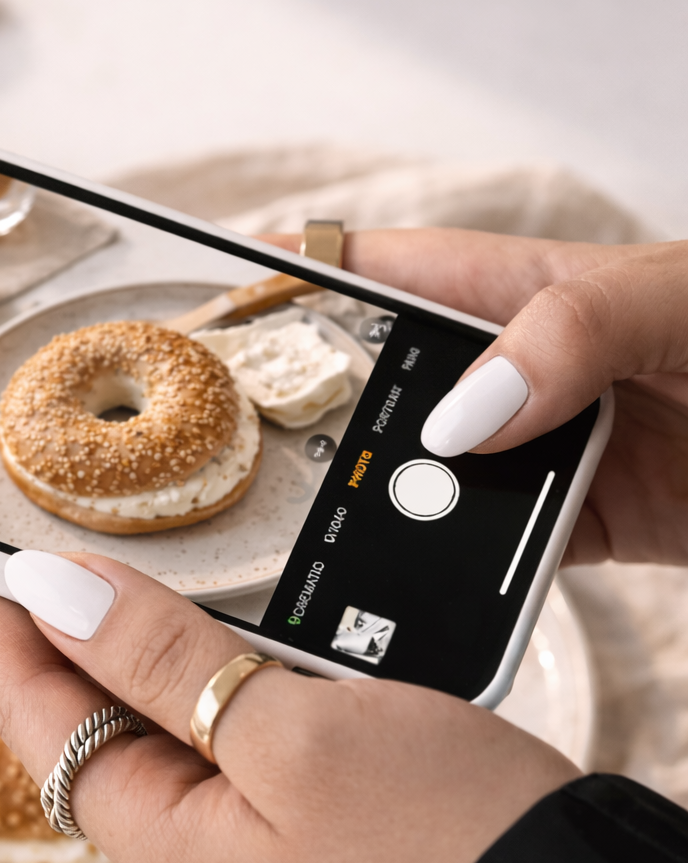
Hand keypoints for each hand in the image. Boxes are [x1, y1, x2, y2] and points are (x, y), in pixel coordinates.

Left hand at [0, 553, 576, 862]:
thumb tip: (56, 596)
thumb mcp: (292, 736)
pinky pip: (227, 740)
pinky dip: (206, 674)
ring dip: (126, 651)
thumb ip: (165, 665)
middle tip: (17, 559)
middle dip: (47, 637)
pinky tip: (217, 636)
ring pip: (160, 729)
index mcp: (165, 839)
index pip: (39, 713)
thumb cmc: (445, 851)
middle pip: (87, 726)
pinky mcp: (312, 832)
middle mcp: (195, 852)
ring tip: (95, 583)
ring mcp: (253, 848)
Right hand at [264, 230, 687, 565]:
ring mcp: (543, 452)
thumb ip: (572, 330)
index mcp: (528, 289)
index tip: (220, 298)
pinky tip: (410, 590)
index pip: (392, 273)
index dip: (304, 276)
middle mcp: (521, 372)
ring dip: (386, 509)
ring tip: (308, 535)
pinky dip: (456, 579)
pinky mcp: (579, 525)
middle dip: (317, 415)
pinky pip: (496, 558)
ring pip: (432, 483)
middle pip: (391, 392)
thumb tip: (462, 418)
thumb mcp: (674, 296)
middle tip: (238, 445)